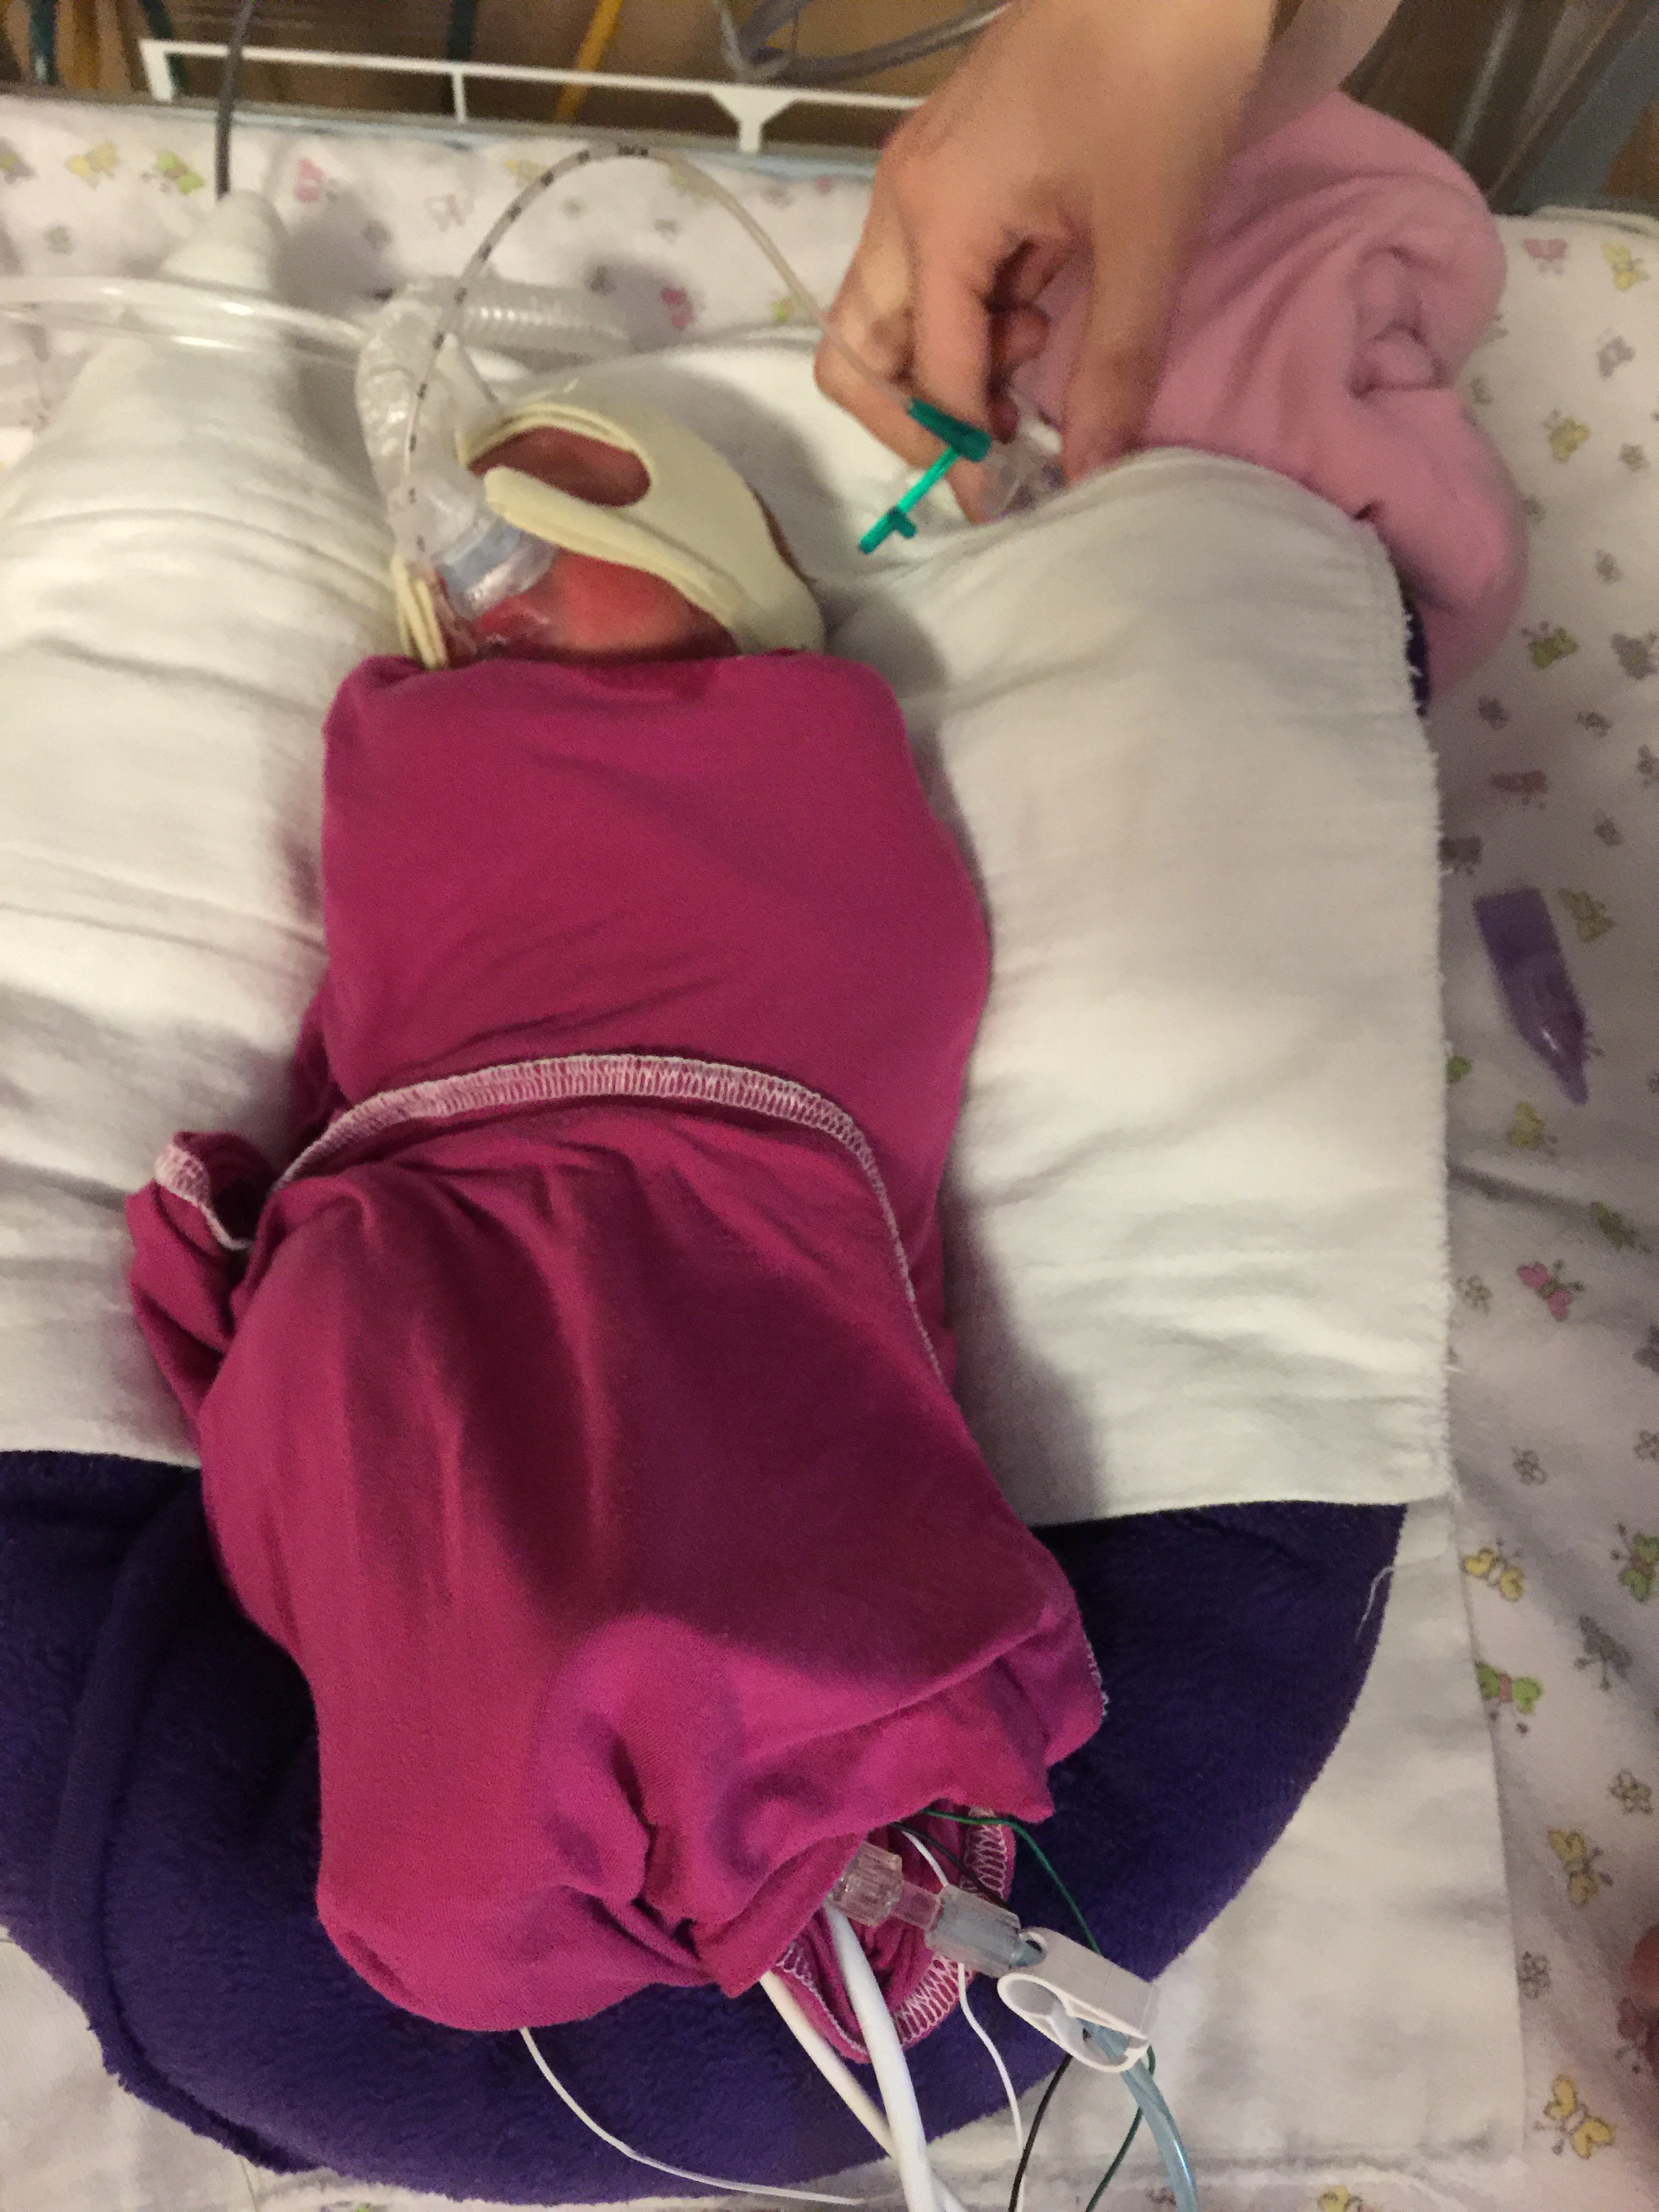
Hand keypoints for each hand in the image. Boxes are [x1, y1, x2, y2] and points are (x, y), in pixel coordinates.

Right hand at [815, 0, 1277, 511]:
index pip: (926, 372)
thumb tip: (1088, 469)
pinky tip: (1039, 301)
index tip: (1007, 503)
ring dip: (945, 362)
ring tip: (1033, 347)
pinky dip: (968, 315)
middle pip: (860, 349)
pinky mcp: (950, 165)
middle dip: (915, 416)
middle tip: (993, 436)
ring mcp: (920, 178)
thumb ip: (1114, 362)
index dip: (962, 451)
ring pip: (887, 314)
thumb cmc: (1162, 74)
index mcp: (937, 214)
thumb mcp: (1148, 233)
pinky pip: (928, 272)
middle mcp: (904, 199)